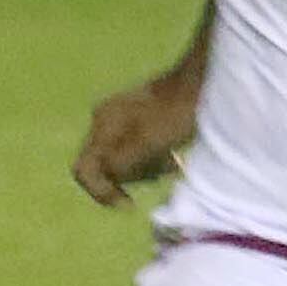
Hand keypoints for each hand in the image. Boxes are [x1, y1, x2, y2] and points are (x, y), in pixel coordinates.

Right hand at [71, 75, 197, 204]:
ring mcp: (121, 117)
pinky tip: (172, 155)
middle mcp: (104, 120)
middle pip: (103, 166)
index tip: (129, 204)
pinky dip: (151, 158)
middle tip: (159, 176)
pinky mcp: (140, 117)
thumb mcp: (146, 144)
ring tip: (171, 164)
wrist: (203, 81)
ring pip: (121, 158)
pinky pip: (135, 148)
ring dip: (144, 169)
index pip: (83, 170)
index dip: (101, 193)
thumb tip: (109, 178)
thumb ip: (119, 164)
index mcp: (102, 125)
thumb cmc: (176, 114)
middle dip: (129, 178)